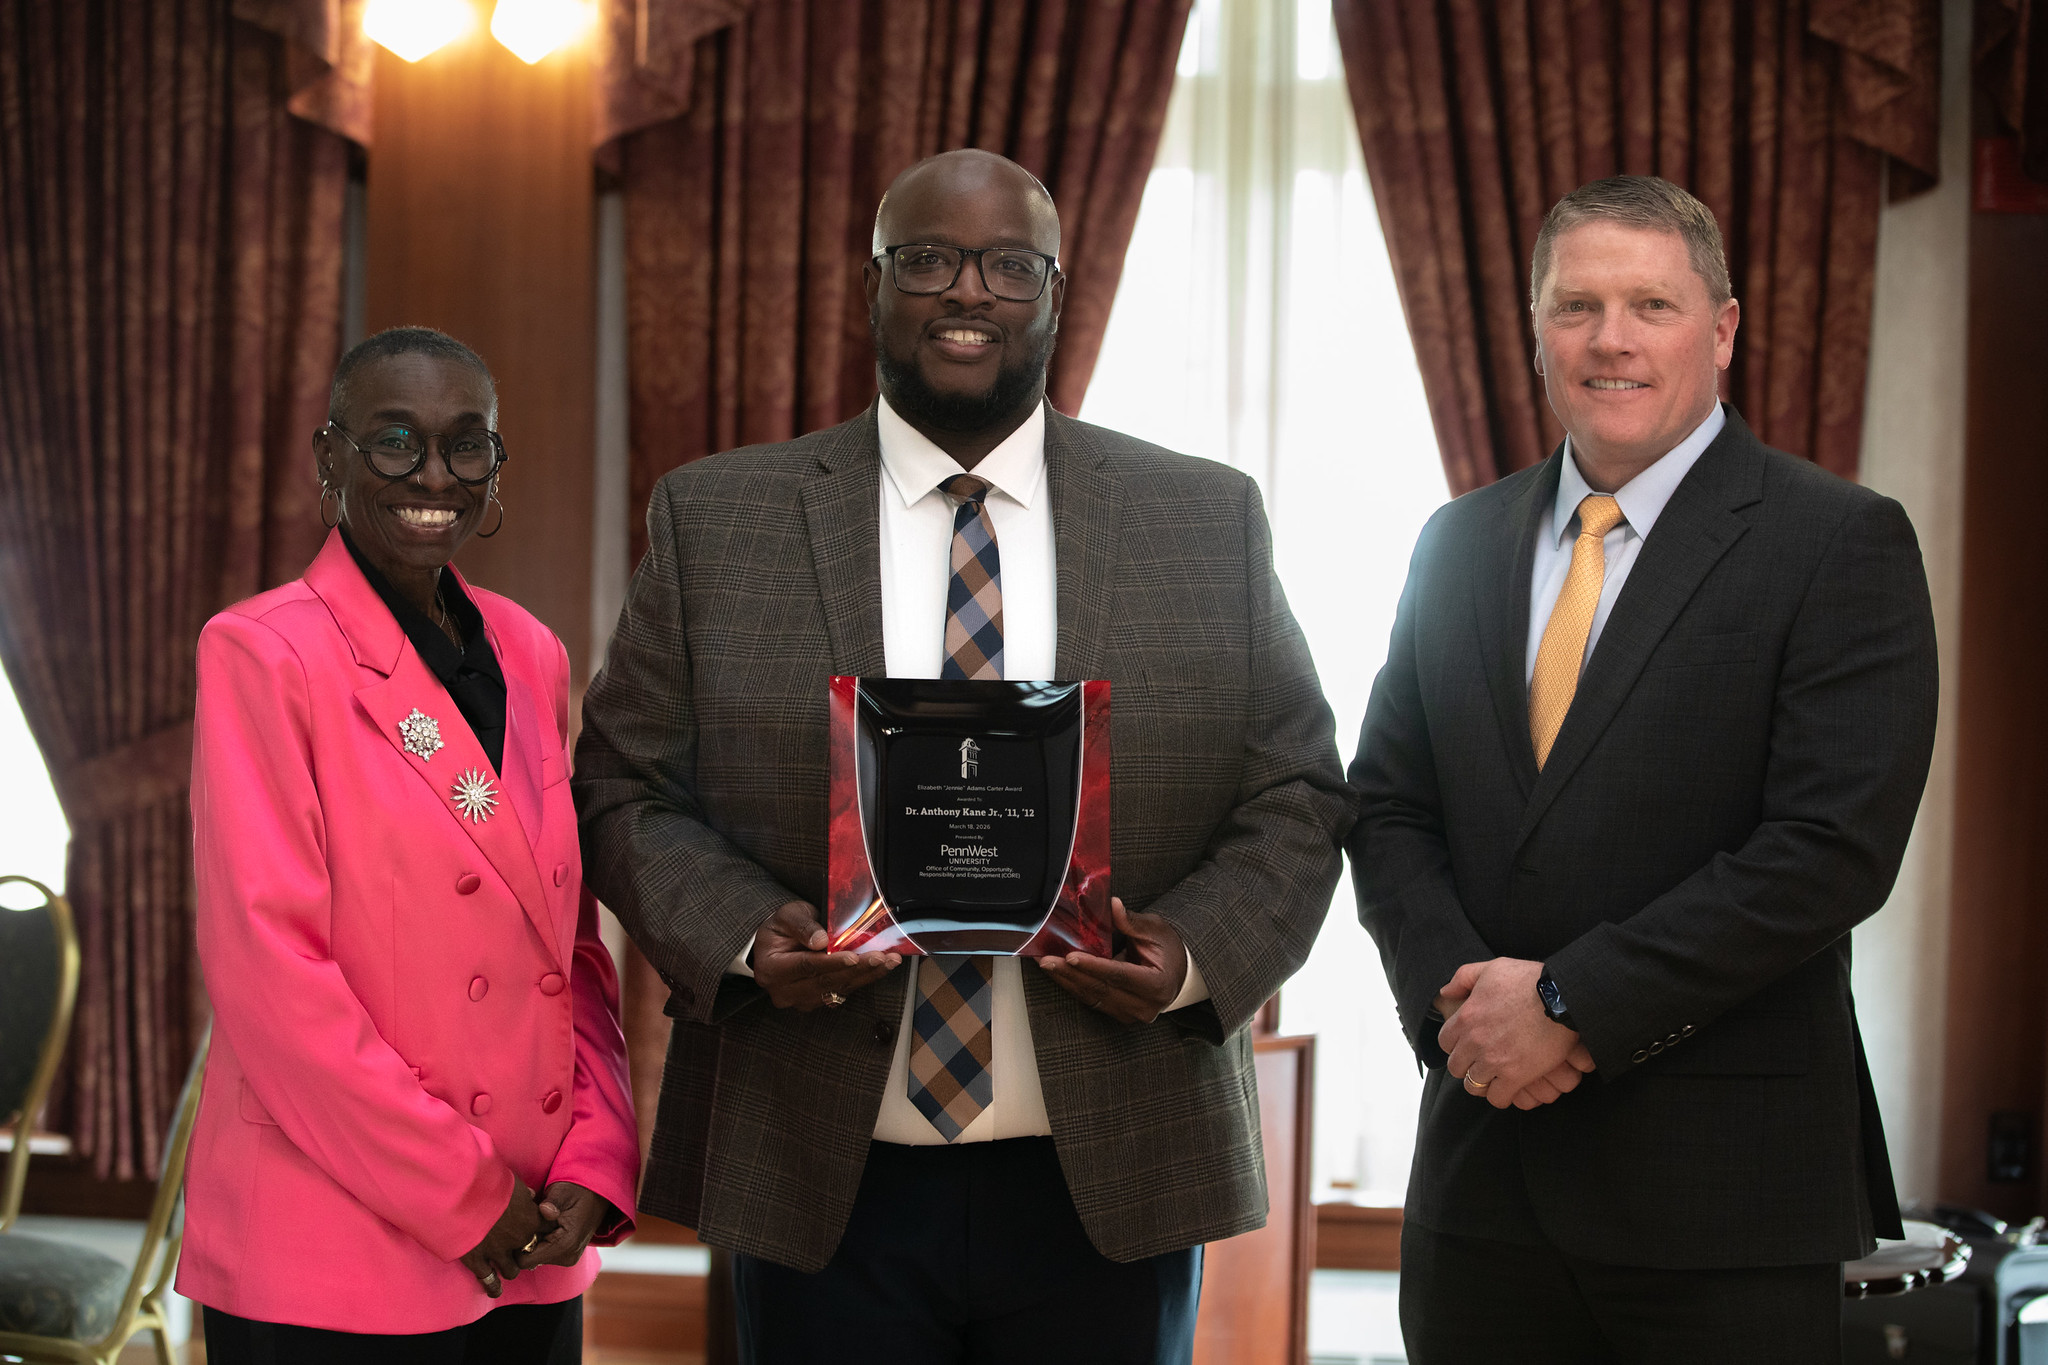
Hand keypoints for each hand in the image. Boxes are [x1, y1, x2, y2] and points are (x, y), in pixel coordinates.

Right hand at [460, 1175, 543, 1296]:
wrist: (461, 1192)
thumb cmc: (487, 1180)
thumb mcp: (512, 1181)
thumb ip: (523, 1193)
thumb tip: (530, 1196)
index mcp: (530, 1218)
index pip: (547, 1228)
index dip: (542, 1229)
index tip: (537, 1229)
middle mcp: (519, 1239)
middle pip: (530, 1252)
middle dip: (525, 1250)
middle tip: (519, 1249)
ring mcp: (498, 1252)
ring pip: (511, 1270)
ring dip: (509, 1268)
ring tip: (505, 1268)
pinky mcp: (478, 1261)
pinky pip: (489, 1280)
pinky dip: (493, 1286)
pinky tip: (494, 1290)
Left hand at [516, 1181, 614, 1269]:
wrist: (599, 1193)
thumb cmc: (579, 1189)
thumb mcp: (564, 1191)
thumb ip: (552, 1202)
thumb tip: (544, 1210)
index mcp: (565, 1245)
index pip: (523, 1260)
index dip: (516, 1243)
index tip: (519, 1224)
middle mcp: (567, 1257)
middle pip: (528, 1259)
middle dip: (524, 1240)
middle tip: (530, 1218)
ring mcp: (568, 1257)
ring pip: (534, 1256)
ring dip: (532, 1239)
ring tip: (539, 1219)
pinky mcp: (566, 1254)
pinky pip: (543, 1252)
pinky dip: (539, 1240)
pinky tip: (544, 1224)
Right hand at [752, 901, 899, 1009]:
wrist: (776, 946)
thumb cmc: (781, 928)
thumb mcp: (786, 916)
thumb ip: (801, 925)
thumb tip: (820, 941)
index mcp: (772, 969)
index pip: (806, 966)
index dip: (831, 962)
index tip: (854, 957)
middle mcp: (785, 991)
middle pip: (826, 981)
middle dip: (858, 969)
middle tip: (882, 957)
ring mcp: (801, 1000)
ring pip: (838, 989)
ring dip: (867, 975)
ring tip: (889, 961)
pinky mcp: (817, 1002)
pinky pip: (843, 992)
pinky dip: (863, 980)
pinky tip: (880, 968)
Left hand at [1035, 898, 1187, 1023]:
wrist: (1178, 973)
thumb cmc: (1167, 949)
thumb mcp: (1155, 930)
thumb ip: (1132, 921)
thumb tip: (1113, 905)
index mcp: (1157, 985)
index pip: (1120, 975)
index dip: (1094, 966)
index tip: (1071, 956)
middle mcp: (1144, 1006)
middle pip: (1101, 989)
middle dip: (1071, 974)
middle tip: (1047, 960)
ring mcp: (1131, 1014)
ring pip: (1092, 997)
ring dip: (1066, 981)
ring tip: (1046, 965)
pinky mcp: (1119, 1014)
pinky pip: (1092, 1000)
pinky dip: (1074, 986)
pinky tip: (1058, 974)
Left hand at [1436, 958, 1580, 1109]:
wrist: (1562, 997)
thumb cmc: (1529, 980)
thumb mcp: (1492, 968)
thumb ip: (1463, 978)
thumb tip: (1445, 993)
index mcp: (1466, 1017)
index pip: (1445, 1042)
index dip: (1456, 1045)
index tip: (1468, 1045)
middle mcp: (1474, 1041)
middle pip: (1456, 1067)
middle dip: (1466, 1066)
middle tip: (1481, 1062)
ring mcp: (1494, 1061)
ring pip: (1473, 1085)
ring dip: (1482, 1082)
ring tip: (1494, 1077)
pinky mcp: (1516, 1076)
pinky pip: (1497, 1098)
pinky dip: (1501, 1096)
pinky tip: (1509, 1087)